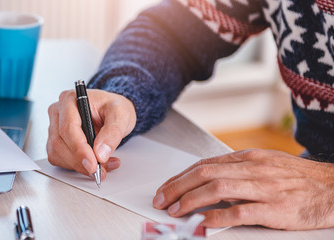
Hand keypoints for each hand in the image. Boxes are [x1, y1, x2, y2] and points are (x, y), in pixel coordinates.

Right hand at [47, 89, 135, 178]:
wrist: (111, 112)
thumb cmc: (113, 108)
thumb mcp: (121, 115)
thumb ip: (112, 133)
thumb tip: (101, 153)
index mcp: (70, 100)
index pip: (68, 128)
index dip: (79, 149)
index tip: (92, 164)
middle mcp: (58, 112)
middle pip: (60, 143)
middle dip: (80, 161)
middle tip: (100, 170)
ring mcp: (54, 127)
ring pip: (57, 153)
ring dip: (79, 166)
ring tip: (103, 165)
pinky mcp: (56, 141)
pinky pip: (59, 159)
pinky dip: (76, 166)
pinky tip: (93, 162)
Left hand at [152, 149, 333, 229]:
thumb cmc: (300, 179)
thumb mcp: (267, 165)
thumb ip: (239, 171)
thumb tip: (209, 181)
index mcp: (249, 158)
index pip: (205, 164)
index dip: (180, 177)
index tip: (165, 188)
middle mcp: (253, 169)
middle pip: (204, 173)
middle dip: (177, 187)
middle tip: (160, 200)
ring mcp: (264, 188)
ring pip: (217, 188)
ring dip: (190, 200)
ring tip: (174, 211)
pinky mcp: (275, 208)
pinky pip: (239, 211)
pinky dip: (216, 217)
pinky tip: (202, 223)